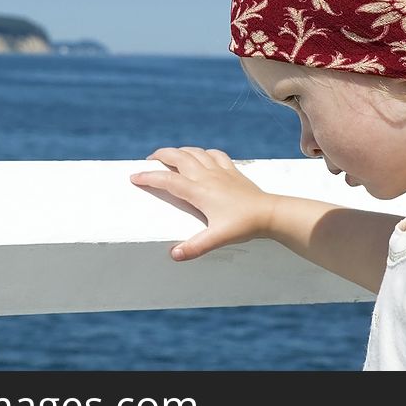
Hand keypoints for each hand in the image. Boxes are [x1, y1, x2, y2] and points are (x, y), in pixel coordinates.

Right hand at [129, 147, 277, 261]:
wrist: (270, 213)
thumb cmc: (244, 225)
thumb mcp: (217, 239)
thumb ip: (195, 247)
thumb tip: (174, 255)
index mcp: (199, 191)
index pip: (168, 180)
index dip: (149, 177)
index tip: (135, 177)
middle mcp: (207, 176)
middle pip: (178, 157)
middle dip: (160, 155)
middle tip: (149, 161)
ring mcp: (220, 171)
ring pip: (194, 152)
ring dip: (179, 151)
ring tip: (170, 157)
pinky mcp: (232, 170)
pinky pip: (214, 154)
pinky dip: (203, 152)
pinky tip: (201, 156)